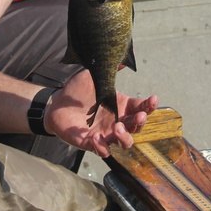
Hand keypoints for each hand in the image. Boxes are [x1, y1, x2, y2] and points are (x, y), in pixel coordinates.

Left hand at [44, 69, 158, 158]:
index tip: (153, 98)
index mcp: (121, 105)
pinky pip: (103, 151)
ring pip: (125, 142)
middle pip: (137, 126)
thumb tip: (123, 58)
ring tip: (117, 127)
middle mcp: (117, 121)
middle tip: (139, 116)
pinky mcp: (92, 143)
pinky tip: (96, 137)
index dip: (149, 105)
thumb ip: (108, 70)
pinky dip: (102, 147)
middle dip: (140, 122)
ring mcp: (106, 134)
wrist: (57, 104)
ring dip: (125, 137)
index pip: (141, 107)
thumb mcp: (93, 76)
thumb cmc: (77, 90)